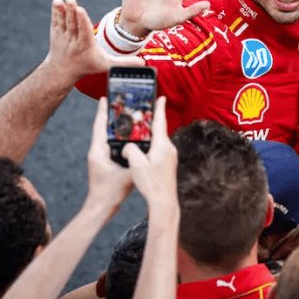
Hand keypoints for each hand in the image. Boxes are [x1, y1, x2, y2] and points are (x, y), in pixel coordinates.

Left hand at [44, 0, 143, 82]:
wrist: (62, 70)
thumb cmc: (87, 66)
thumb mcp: (107, 65)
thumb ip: (125, 63)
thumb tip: (143, 63)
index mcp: (86, 46)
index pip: (85, 32)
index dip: (82, 21)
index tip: (81, 10)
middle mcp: (73, 40)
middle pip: (73, 24)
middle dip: (72, 12)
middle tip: (71, 0)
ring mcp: (64, 36)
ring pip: (64, 21)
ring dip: (63, 10)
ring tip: (62, 0)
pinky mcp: (57, 32)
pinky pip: (56, 20)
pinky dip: (56, 11)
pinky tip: (57, 2)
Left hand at [84, 98, 132, 216]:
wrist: (101, 207)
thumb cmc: (110, 192)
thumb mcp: (127, 175)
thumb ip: (135, 161)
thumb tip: (145, 149)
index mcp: (98, 151)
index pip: (100, 126)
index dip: (102, 111)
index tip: (104, 98)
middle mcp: (97, 151)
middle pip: (104, 128)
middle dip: (111, 115)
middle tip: (120, 103)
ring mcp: (100, 157)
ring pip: (108, 136)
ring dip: (116, 126)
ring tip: (126, 116)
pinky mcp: (105, 162)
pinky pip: (112, 145)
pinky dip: (119, 138)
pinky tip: (130, 136)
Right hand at [123, 97, 178, 215]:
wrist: (164, 201)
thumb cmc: (151, 183)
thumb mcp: (135, 164)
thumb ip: (130, 149)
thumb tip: (128, 147)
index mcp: (162, 145)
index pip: (160, 121)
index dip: (159, 108)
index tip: (161, 97)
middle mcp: (169, 148)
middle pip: (158, 130)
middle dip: (151, 122)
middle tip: (144, 112)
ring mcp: (171, 156)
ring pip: (158, 142)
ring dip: (149, 136)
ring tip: (138, 133)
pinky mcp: (169, 164)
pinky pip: (159, 150)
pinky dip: (151, 147)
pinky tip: (142, 152)